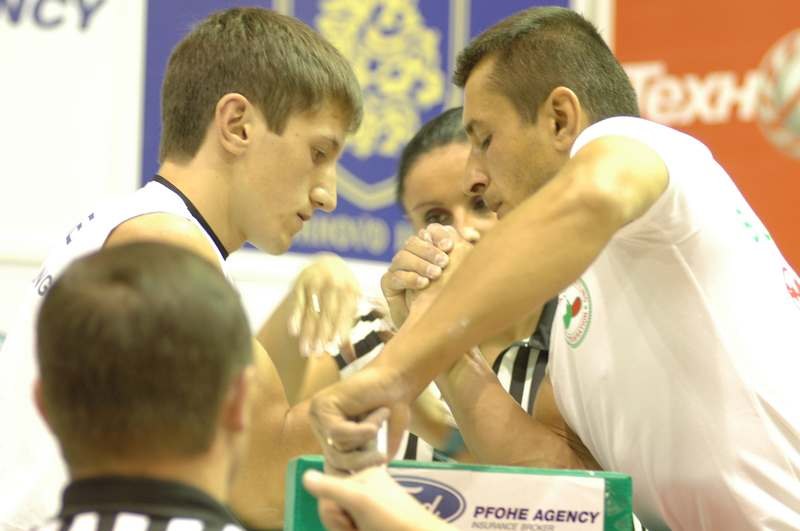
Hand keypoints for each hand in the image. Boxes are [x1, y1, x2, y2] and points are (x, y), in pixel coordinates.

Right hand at [288, 254, 360, 356]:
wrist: (328, 263)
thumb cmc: (342, 292)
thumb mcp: (350, 305)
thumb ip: (348, 330)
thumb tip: (353, 360)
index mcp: (352, 290)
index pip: (345, 314)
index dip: (338, 331)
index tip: (332, 349)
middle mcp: (336, 283)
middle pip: (327, 314)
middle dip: (321, 336)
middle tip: (316, 355)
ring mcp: (317, 281)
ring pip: (311, 311)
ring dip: (307, 332)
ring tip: (304, 351)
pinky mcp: (301, 281)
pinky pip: (298, 302)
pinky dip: (295, 317)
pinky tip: (293, 332)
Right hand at [303, 467, 451, 530]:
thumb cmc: (392, 518)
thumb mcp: (360, 500)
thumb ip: (331, 488)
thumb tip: (304, 476)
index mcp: (361, 476)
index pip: (326, 489)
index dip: (332, 509)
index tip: (349, 514)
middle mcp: (361, 490)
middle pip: (330, 508)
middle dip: (339, 523)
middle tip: (359, 527)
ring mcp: (364, 510)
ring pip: (336, 522)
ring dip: (344, 530)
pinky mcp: (365, 525)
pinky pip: (344, 527)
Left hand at [309, 366, 409, 472]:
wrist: (397, 378)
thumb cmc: (392, 406)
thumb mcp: (383, 442)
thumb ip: (372, 460)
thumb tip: (365, 482)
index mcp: (330, 434)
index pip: (332, 465)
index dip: (351, 473)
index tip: (370, 475)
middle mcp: (320, 424)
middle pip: (334, 459)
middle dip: (361, 462)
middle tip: (381, 457)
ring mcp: (318, 414)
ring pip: (337, 447)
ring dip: (365, 438)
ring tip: (381, 417)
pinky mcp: (322, 405)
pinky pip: (338, 432)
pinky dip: (362, 428)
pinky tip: (378, 414)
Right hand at [381, 224, 457, 326]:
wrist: (430, 324)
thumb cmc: (446, 297)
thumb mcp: (456, 275)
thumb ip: (461, 256)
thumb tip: (471, 235)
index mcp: (427, 247)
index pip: (428, 232)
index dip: (437, 235)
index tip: (450, 246)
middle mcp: (410, 255)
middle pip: (413, 242)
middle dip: (429, 251)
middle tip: (444, 262)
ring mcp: (397, 268)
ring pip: (403, 257)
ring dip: (420, 264)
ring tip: (436, 274)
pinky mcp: (388, 284)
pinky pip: (395, 276)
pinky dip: (410, 278)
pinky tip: (424, 284)